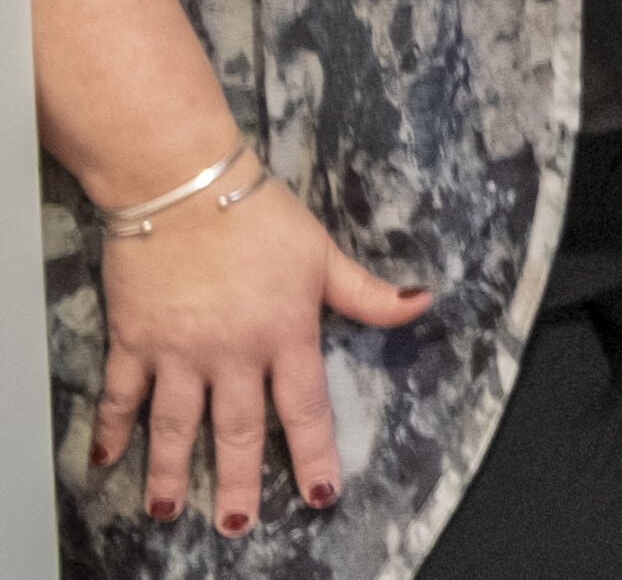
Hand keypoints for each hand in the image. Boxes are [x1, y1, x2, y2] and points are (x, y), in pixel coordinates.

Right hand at [88, 161, 429, 534]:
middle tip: (237, 527)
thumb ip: (368, 294)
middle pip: (239, 429)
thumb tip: (424, 303)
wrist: (182, 185)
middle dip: (240, 481)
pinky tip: (106, 458)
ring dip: (172, 469)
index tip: (320, 495)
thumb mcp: (323, 254)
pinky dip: (112, 427)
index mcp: (285, 333)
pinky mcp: (134, 340)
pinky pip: (120, 393)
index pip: (305, 408)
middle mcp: (232, 352)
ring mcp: (179, 350)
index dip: (314, 455)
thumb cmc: (258, 215)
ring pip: (176, 423)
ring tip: (169, 508)